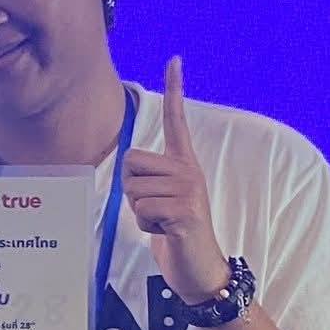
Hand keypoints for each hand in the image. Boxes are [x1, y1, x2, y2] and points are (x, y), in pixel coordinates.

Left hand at [124, 56, 230, 304]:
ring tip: (162, 223)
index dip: (175, 89)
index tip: (174, 59)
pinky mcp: (185, 211)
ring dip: (139, 213)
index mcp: (184, 164)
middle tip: (154, 210)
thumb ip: (148, 181)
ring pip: (133, 190)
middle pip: (130, 163)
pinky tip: (166, 233)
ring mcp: (189, 189)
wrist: (200, 270)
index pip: (177, 120)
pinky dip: (146, 227)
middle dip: (131, 191)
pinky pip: (142, 210)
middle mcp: (188, 170)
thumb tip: (129, 168)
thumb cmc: (176, 235)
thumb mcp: (161, 201)